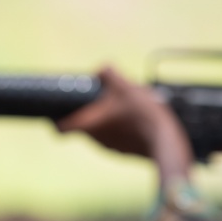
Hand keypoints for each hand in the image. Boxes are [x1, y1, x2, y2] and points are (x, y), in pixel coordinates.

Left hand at [56, 67, 192, 181]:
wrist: (165, 140)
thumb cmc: (141, 114)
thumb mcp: (125, 87)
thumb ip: (110, 74)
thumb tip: (102, 69)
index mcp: (88, 125)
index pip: (60, 129)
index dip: (56, 120)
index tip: (59, 111)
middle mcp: (95, 140)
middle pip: (83, 127)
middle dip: (90, 113)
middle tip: (102, 100)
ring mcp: (110, 148)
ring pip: (100, 133)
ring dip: (106, 121)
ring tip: (124, 107)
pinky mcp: (124, 152)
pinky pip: (116, 138)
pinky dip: (120, 130)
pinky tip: (136, 120)